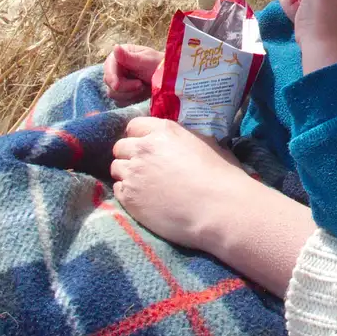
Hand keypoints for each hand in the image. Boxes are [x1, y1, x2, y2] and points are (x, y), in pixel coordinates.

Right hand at [103, 44, 162, 105]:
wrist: (168, 79)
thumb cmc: (159, 65)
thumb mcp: (146, 60)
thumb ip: (129, 57)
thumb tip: (115, 47)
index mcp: (119, 56)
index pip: (109, 67)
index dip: (111, 77)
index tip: (116, 85)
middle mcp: (115, 68)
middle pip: (109, 83)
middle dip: (126, 87)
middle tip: (141, 85)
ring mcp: (117, 81)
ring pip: (113, 94)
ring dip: (130, 94)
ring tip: (143, 87)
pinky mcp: (122, 94)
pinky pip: (120, 102)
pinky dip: (131, 100)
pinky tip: (141, 93)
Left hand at [109, 116, 245, 247]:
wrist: (218, 209)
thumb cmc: (220, 176)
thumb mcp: (206, 143)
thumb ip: (185, 138)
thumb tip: (181, 142)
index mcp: (163, 131)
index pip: (134, 126)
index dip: (140, 136)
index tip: (147, 146)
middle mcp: (143, 149)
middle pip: (120, 147)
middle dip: (129, 154)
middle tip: (145, 167)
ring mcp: (133, 173)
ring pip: (116, 167)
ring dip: (127, 173)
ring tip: (144, 184)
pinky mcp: (129, 198)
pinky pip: (118, 189)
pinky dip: (127, 192)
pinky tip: (144, 198)